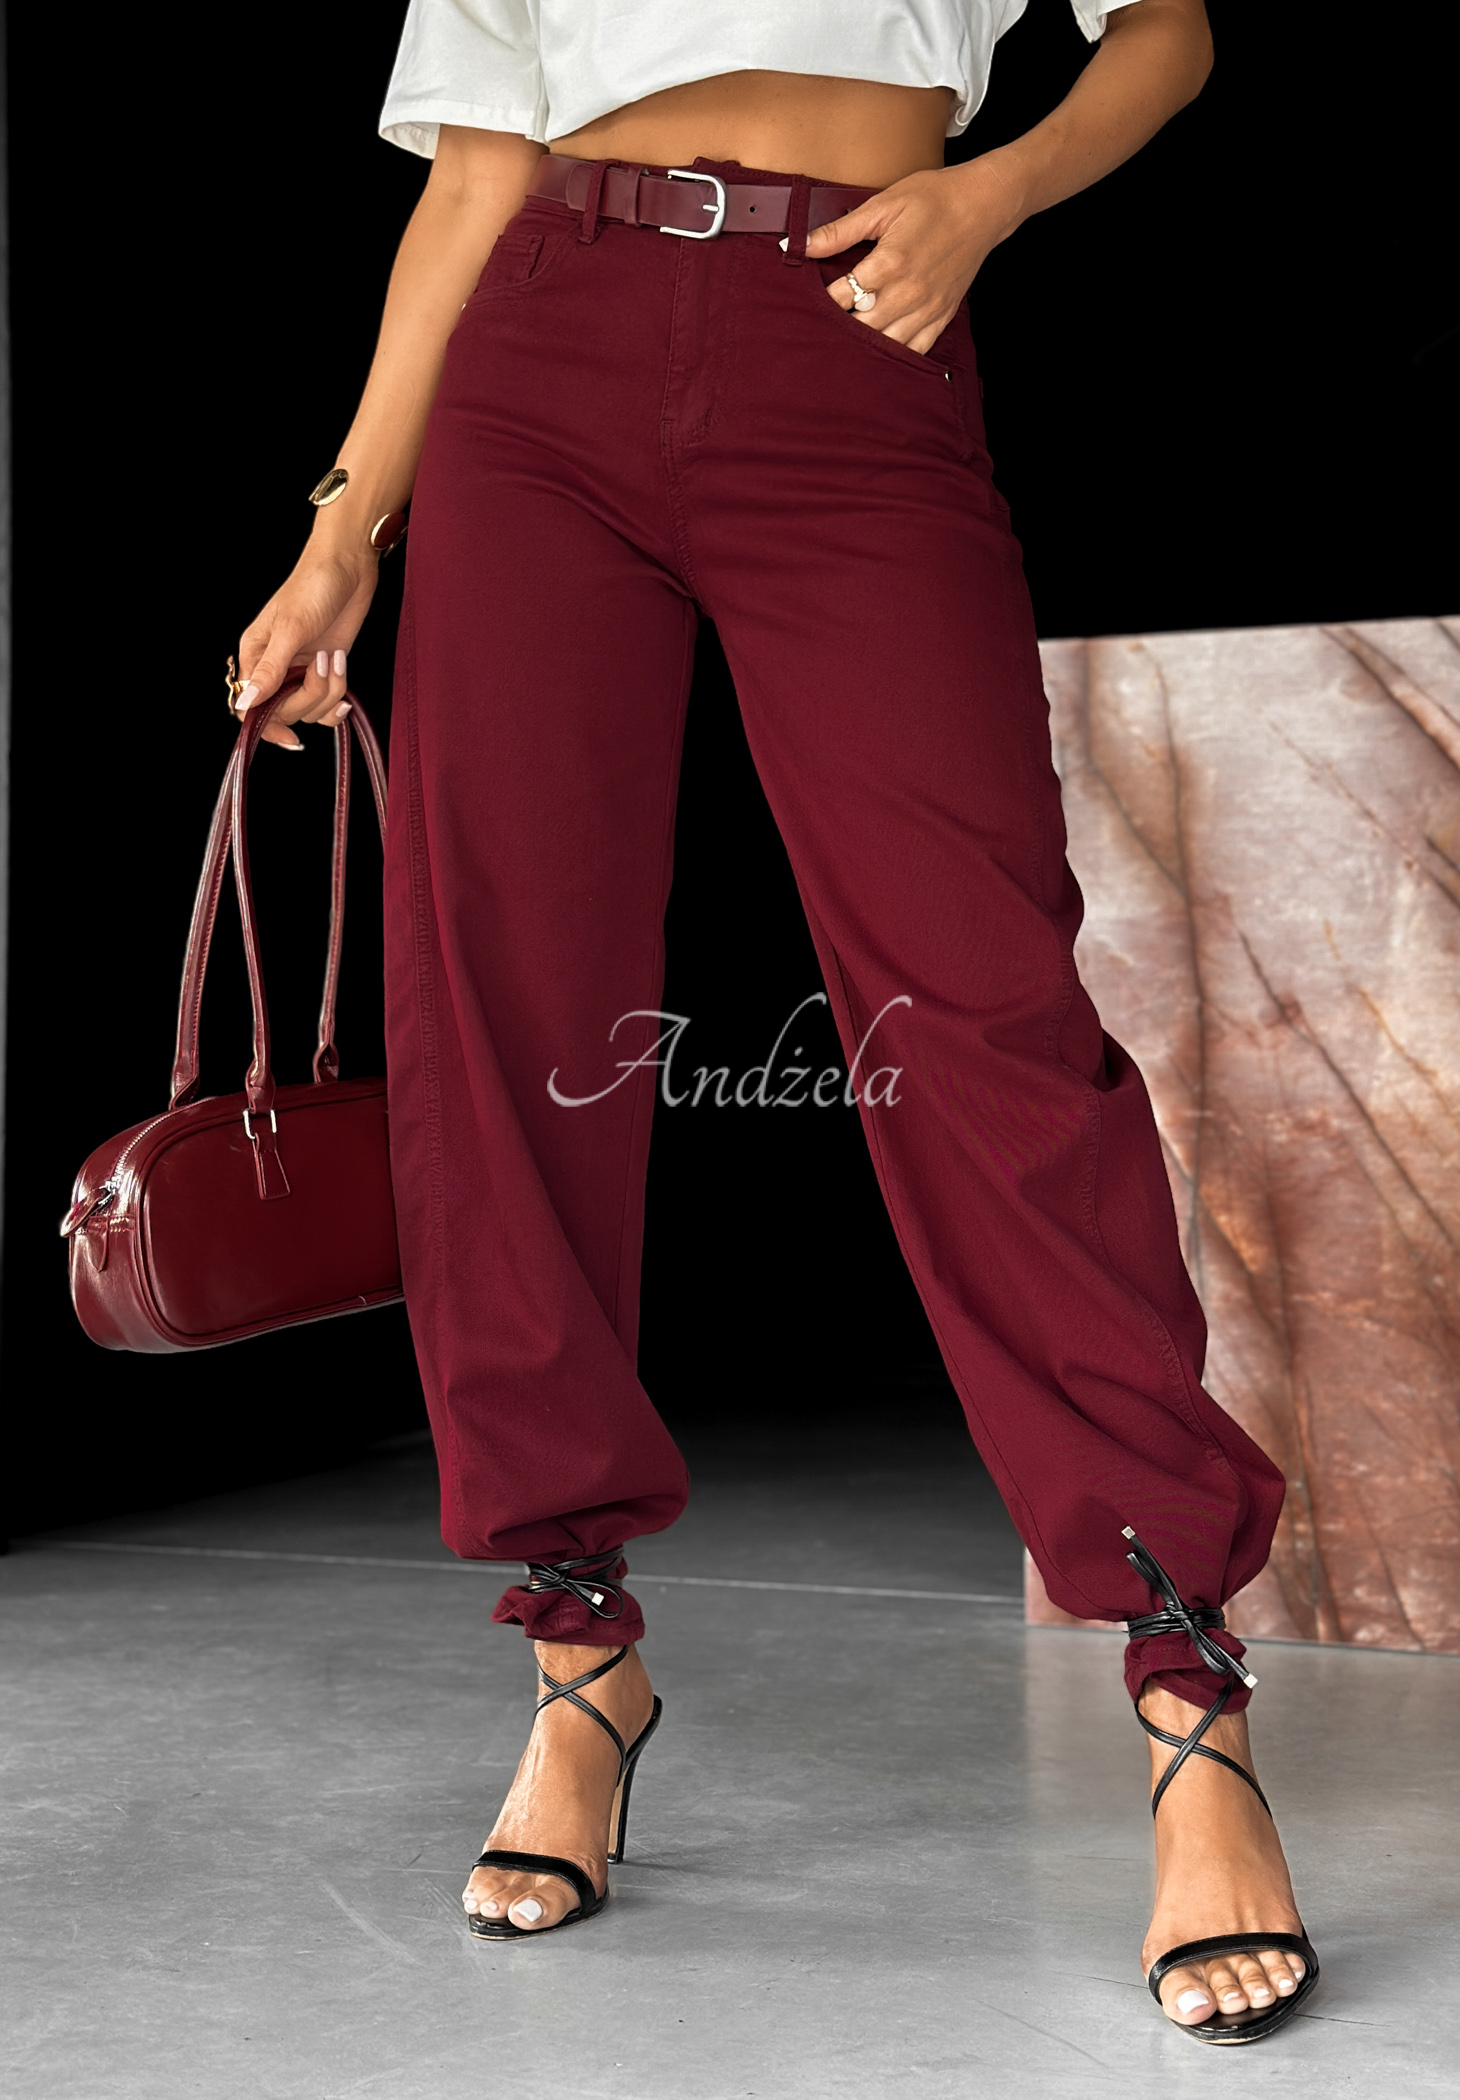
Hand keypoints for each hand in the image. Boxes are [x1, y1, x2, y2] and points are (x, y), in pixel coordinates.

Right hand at [233, 540, 380, 749]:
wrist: (349, 567)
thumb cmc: (313, 586)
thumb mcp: (291, 628)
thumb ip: (270, 670)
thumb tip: (245, 702)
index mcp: (255, 655)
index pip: (249, 706)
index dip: (266, 725)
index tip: (289, 736)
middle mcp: (275, 667)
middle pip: (284, 712)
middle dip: (309, 697)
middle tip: (321, 664)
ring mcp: (301, 670)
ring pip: (310, 710)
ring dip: (328, 692)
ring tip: (334, 659)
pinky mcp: (325, 669)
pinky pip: (328, 702)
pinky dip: (339, 696)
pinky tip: (342, 673)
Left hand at [805, 156, 1024, 354]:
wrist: (983, 206)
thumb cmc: (933, 199)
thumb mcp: (884, 205)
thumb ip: (841, 230)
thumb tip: (801, 244)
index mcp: (889, 264)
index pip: (840, 297)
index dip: (820, 301)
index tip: (808, 300)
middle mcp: (907, 293)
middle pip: (859, 327)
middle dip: (838, 326)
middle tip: (822, 324)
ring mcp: (926, 309)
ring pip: (885, 345)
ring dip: (864, 343)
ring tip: (846, 338)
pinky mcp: (941, 317)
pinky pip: (914, 350)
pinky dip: (895, 353)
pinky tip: (879, 348)